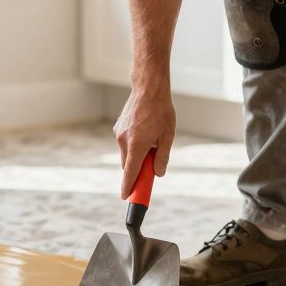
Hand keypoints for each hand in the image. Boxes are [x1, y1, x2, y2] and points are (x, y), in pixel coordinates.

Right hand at [113, 83, 175, 197]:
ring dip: (136, 155)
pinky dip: (133, 144)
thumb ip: (162, 157)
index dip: (128, 187)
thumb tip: (158, 173)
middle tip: (151, 169)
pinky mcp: (118, 127)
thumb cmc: (161, 111)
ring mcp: (119, 133)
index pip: (130, 172)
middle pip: (128, 165)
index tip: (126, 198)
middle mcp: (124, 141)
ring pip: (126, 153)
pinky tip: (145, 132)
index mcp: (137, 146)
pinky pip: (125, 143)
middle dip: (137, 170)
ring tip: (152, 141)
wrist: (148, 88)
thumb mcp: (167, 136)